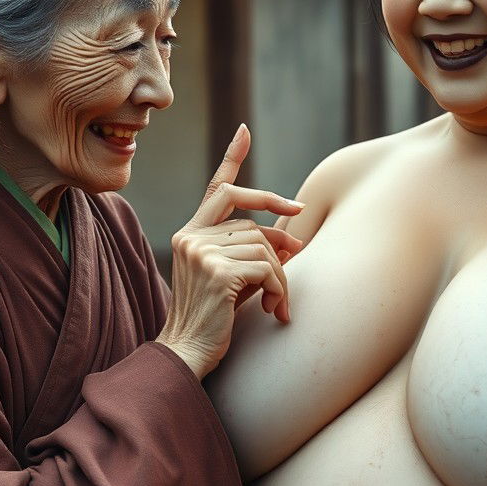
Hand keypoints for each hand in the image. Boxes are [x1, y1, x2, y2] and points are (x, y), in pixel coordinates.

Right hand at [156, 125, 303, 378]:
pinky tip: (275, 310)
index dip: (233, 159)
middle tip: (299, 249)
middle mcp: (191, 236)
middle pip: (252, 222)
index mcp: (190, 234)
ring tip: (279, 303)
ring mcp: (201, 252)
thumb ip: (253, 252)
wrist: (187, 354)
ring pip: (264, 246)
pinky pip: (267, 267)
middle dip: (280, 234)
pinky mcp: (216, 271)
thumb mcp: (234, 277)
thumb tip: (292, 237)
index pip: (217, 190)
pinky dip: (280, 288)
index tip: (244, 131)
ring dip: (281, 276)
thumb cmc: (213, 320)